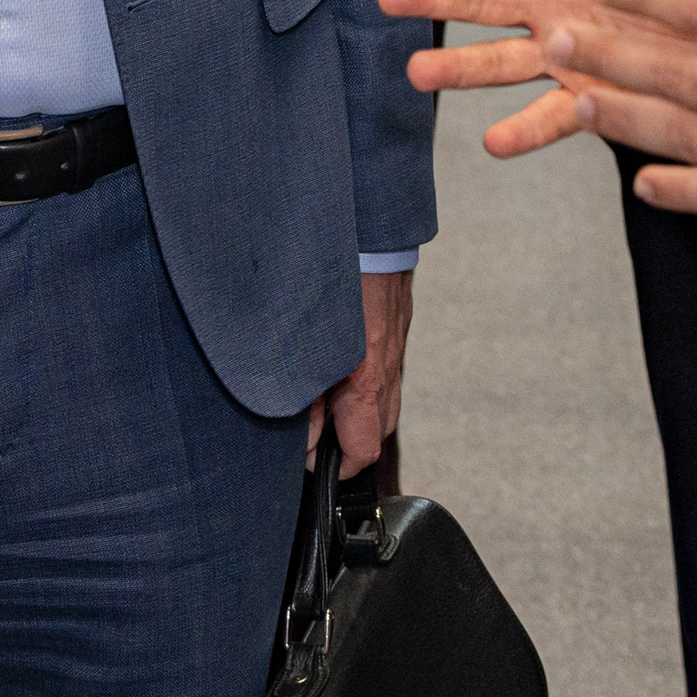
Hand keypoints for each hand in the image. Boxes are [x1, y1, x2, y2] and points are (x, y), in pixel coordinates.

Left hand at [307, 269, 413, 473]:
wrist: (367, 230)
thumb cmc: (330, 283)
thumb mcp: (301, 350)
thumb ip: (304, 400)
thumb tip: (306, 444)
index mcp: (365, 381)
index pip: (363, 452)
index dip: (338, 466)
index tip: (311, 458)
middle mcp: (387, 370)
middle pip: (377, 432)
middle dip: (347, 440)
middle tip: (313, 428)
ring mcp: (395, 347)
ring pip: (383, 400)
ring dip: (356, 408)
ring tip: (323, 395)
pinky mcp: (394, 325)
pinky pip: (385, 368)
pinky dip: (364, 377)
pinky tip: (338, 360)